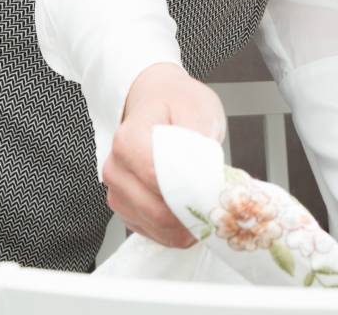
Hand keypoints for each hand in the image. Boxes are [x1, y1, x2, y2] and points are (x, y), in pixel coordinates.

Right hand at [105, 62, 226, 247]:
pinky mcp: (129, 211)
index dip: (192, 189)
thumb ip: (199, 140)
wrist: (158, 102)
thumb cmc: (177, 104)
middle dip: (196, 211)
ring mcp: (119, 193)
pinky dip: (182, 229)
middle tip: (221, 200)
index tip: (217, 186)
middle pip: (158, 211)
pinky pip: (158, 234)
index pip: (158, 179)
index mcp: (128, 142)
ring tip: (209, 201)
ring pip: (159, 228)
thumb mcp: (198, 108)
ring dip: (190, 223)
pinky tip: (195, 209)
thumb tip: (202, 175)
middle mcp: (116, 171)